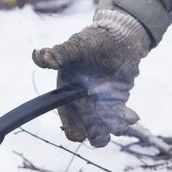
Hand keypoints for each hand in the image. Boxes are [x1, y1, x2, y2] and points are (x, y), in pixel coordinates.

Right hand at [32, 10, 150, 146]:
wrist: (117, 37)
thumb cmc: (92, 41)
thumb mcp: (75, 46)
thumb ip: (58, 53)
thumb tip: (39, 56)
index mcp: (67, 97)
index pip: (69, 125)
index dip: (76, 130)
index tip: (86, 125)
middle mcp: (82, 106)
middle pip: (88, 133)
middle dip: (98, 134)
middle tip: (108, 126)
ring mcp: (100, 106)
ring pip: (106, 130)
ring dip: (114, 130)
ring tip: (121, 124)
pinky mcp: (116, 104)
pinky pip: (121, 119)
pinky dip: (127, 120)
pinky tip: (133, 116)